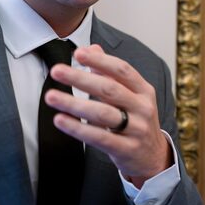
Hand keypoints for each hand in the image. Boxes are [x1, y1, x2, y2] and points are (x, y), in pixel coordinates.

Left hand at [44, 44, 171, 187]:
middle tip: (56, 70)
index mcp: (144, 91)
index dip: (100, 61)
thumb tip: (92, 48)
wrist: (152, 156)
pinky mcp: (126, 149)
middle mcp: (143, 108)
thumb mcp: (131, 95)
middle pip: (110, 89)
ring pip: (102, 113)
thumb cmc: (137, 121)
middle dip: (80, 78)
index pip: (122, 70)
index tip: (78, 53)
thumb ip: (111, 73)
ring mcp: (137, 129)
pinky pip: (99, 137)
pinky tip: (61, 120)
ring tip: (51, 96)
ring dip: (74, 103)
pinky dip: (78, 128)